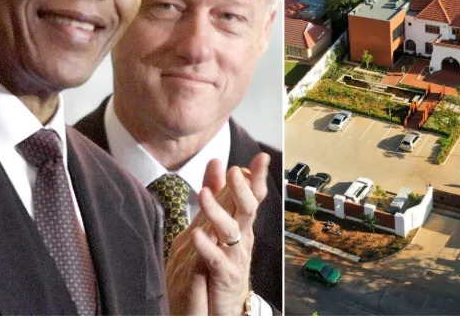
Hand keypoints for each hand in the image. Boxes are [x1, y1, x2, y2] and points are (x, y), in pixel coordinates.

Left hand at [165, 153, 269, 314]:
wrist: (224, 303)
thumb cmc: (221, 258)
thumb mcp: (218, 221)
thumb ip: (217, 191)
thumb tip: (216, 161)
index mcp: (241, 221)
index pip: (252, 195)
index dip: (257, 177)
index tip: (261, 157)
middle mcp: (243, 236)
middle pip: (247, 209)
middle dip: (242, 189)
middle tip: (235, 171)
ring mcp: (235, 256)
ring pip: (231, 230)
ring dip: (217, 212)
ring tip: (203, 195)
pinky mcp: (225, 276)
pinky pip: (216, 259)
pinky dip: (206, 246)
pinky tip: (197, 234)